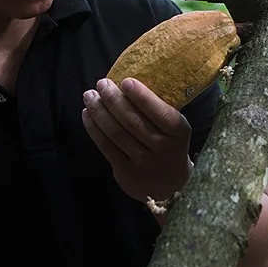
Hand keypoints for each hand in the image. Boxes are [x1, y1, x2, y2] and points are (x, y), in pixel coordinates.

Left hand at [81, 77, 192, 203]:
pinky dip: (94, 129)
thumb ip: (158, 111)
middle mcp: (163, 149)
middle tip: (102, 83)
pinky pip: (107, 147)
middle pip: (133, 122)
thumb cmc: (170, 146)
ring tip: (90, 96)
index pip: (160, 113)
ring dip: (99, 112)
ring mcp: (144, 163)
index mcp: (179, 133)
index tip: (126, 80)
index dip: (142, 97)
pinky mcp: (126, 173)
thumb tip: (127, 82)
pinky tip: (88, 115)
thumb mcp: (175, 129)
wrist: (171, 186)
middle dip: (114, 100)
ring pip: (117, 133)